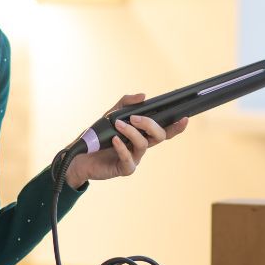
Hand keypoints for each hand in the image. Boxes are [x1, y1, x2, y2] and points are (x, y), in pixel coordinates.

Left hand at [65, 93, 188, 188]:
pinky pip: (129, 159)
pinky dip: (122, 148)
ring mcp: (134, 158)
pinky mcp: (124, 168)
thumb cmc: (97, 137)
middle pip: (159, 136)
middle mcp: (140, 147)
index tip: (184, 118)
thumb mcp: (110, 115)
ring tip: (118, 125)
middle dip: (150, 124)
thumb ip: (125, 104)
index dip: (176, 126)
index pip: (163, 130)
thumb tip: (143, 96)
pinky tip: (114, 140)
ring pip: (143, 145)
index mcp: (141, 135)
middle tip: (135, 118)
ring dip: (132, 132)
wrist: (79, 156)